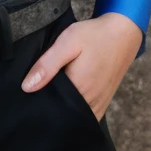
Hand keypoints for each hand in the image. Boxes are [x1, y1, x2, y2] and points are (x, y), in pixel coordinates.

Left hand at [20, 12, 142, 119]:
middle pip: (63, 115)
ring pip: (74, 117)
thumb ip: (48, 65)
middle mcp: (89, 102)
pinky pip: (85, 115)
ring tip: (48, 98)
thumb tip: (26, 87)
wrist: (124, 33)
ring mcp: (98, 104)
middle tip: (34, 98)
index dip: (37, 103)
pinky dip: (74, 111)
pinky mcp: (103, 102)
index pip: (51, 106)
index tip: (26, 99)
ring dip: (62, 110)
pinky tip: (65, 100)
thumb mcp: (68, 42)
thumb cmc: (94, 35)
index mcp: (78, 88)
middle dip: (48, 109)